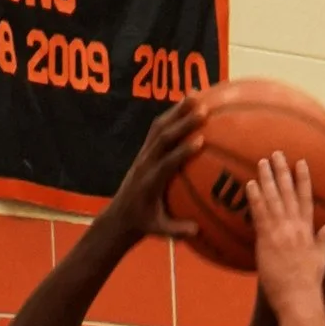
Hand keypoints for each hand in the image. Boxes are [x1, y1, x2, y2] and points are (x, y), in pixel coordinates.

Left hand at [109, 97, 202, 240]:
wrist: (120, 214)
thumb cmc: (143, 223)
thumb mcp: (159, 230)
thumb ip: (177, 230)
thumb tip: (198, 231)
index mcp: (151, 182)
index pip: (167, 164)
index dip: (182, 152)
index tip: (200, 141)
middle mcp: (146, 163)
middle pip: (164, 138)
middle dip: (183, 122)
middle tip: (203, 109)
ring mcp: (145, 153)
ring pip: (160, 126)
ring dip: (177, 110)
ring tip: (196, 94)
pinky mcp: (146, 149)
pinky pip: (158, 128)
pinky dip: (172, 113)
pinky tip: (188, 102)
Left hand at [243, 151, 324, 317]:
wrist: (299, 298)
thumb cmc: (309, 283)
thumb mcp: (320, 257)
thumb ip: (324, 237)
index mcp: (308, 230)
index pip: (306, 198)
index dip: (304, 179)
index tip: (301, 162)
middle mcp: (296, 227)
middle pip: (288, 193)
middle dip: (283, 171)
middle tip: (276, 153)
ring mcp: (281, 232)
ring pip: (274, 199)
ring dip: (267, 178)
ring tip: (261, 162)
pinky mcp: (268, 240)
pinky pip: (260, 214)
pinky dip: (256, 198)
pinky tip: (250, 184)